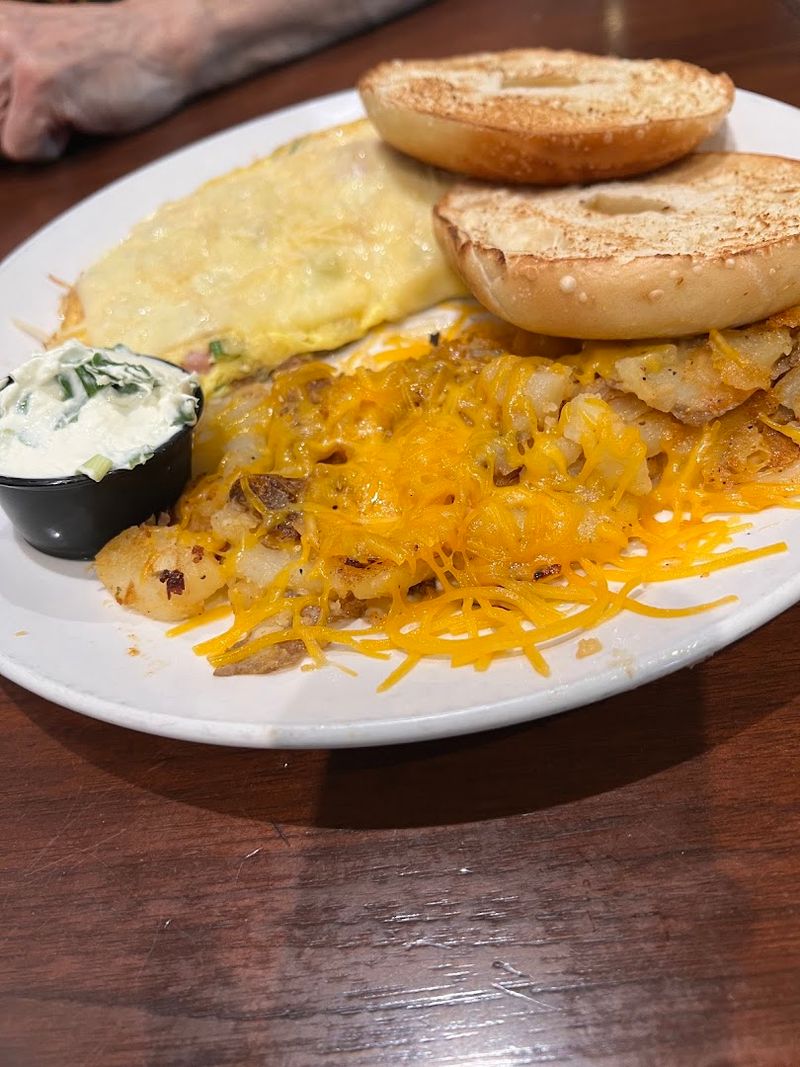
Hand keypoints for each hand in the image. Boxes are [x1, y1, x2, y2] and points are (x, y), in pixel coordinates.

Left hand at [0, 0, 207, 160]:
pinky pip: (20, 148)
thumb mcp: (38, 59)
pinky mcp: (37, 83)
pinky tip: (79, 116)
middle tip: (60, 104)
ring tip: (69, 106)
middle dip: (20, 126)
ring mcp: (12, 53)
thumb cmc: (110, 62)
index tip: (42, 106)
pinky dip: (52, 148)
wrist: (165, 44)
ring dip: (35, 135)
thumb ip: (5, 88)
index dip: (9, 119)